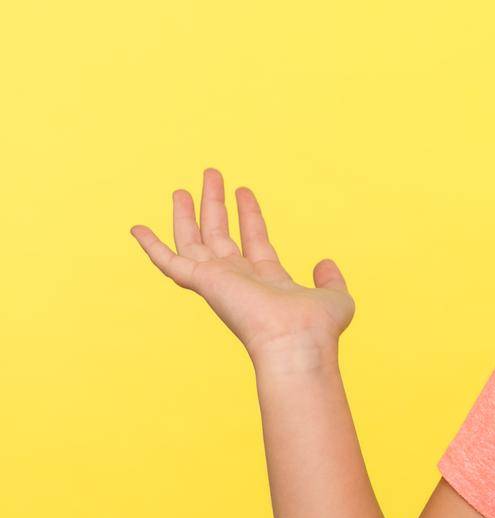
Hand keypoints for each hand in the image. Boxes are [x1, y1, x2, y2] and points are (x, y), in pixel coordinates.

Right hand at [130, 168, 354, 361]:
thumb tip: (325, 263)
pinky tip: (137, 228)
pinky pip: (169, 261)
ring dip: (188, 214)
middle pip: (220, 236)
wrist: (298, 342)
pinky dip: (150, 246)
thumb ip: (330, 280)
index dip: (249, 216)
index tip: (244, 192)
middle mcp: (239, 280)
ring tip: (183, 188)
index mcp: (267, 281)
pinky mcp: (203, 282)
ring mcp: (219, 281)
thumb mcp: (335, 297)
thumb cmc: (317, 328)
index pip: (254, 241)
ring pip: (194, 241)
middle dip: (215, 205)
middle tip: (211, 175)